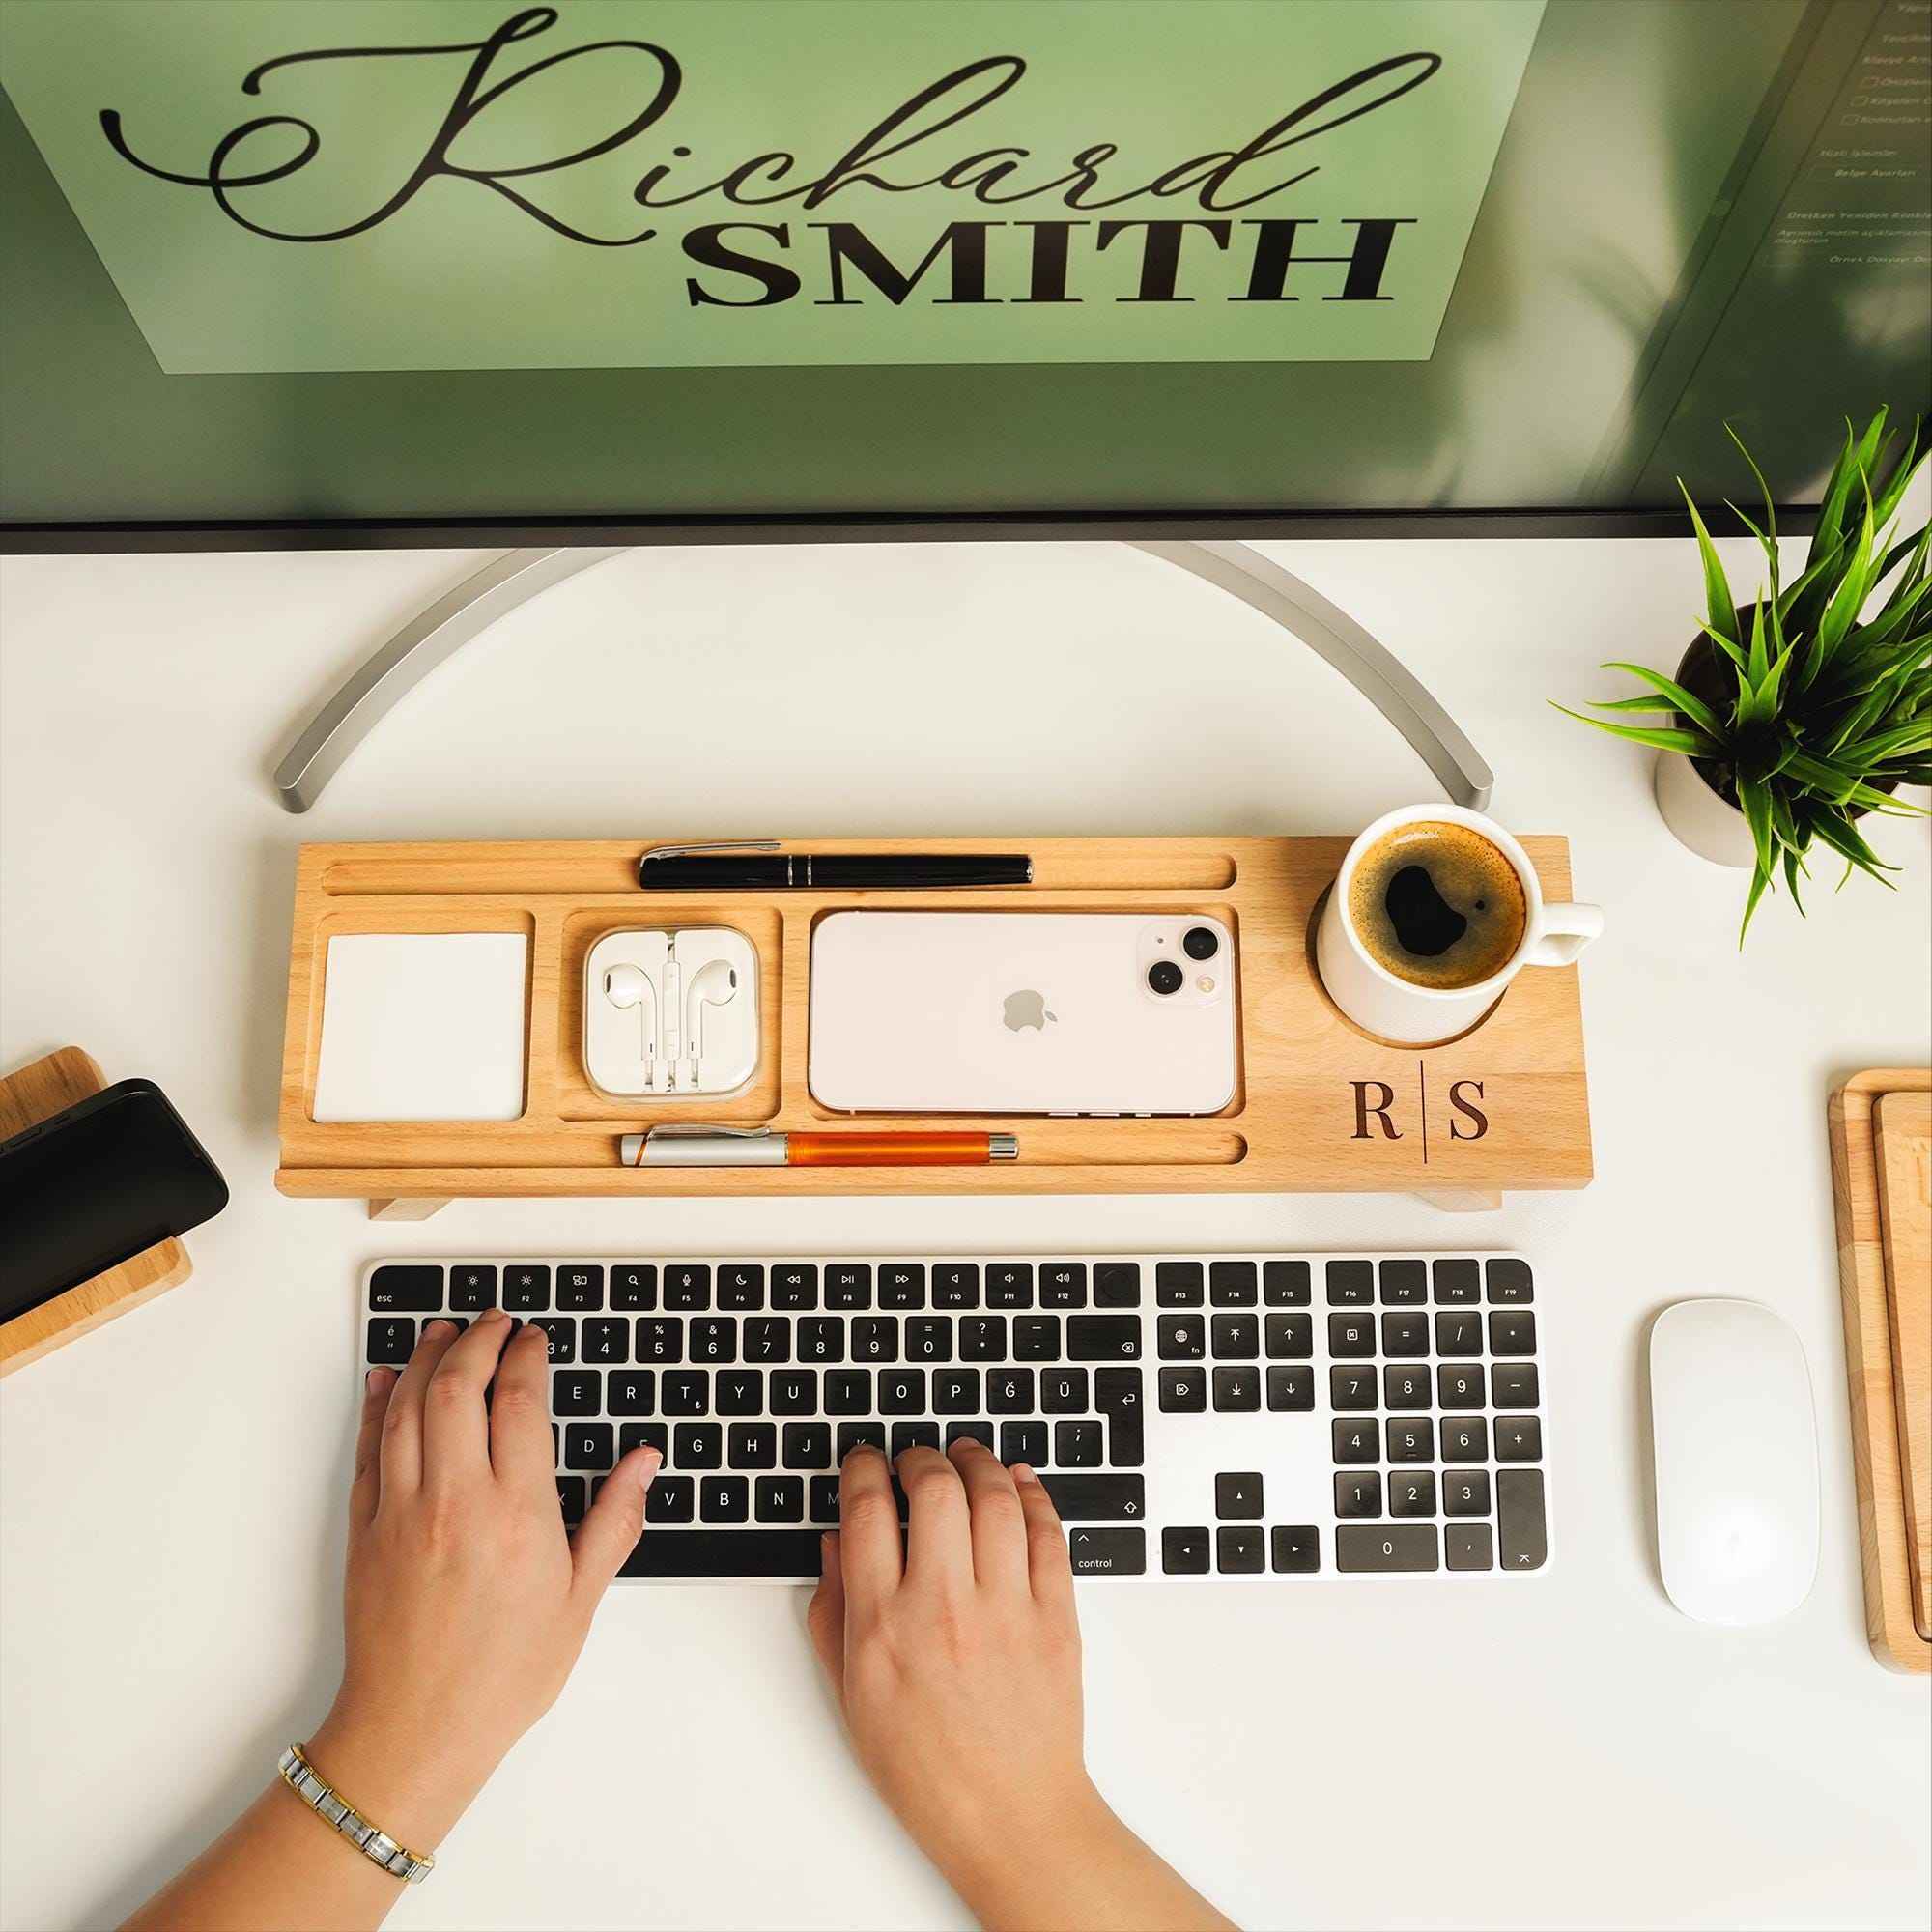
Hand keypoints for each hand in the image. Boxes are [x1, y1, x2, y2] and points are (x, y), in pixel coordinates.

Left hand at [309, 1312, 659, 1851]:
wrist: (416, 1731)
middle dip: (477, 1339)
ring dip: (424, 1358)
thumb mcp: (580, 1600)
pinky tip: (388, 1381)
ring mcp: (402, 1511)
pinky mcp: (365, 1531)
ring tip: (442, 1331)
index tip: (534, 1339)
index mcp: (518, 1512)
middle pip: (457, 1385)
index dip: (527, 1357)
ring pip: (407, 1407)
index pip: (519, 1402)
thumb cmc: (502, 1675)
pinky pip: (369, 1449)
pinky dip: (378, 1405)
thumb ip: (614, 1520)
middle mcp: (456, 1500)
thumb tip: (644, 1461)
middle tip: (494, 1322)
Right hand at [808, 1444, 1231, 1931]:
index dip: (863, 1468)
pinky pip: (1047, 1534)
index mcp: (884, 1628)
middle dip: (921, 1457)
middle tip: (916, 1458)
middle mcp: (943, 1608)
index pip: (866, 1513)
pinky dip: (1033, 1496)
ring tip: (967, 1456)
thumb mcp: (853, 1697)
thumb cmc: (927, 1768)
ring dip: (979, 1463)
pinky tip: (1019, 1483)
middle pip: (934, 1490)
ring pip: (996, 1498)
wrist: (1009, 1817)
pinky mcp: (1056, 1617)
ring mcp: (1006, 1610)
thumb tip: (835, 1543)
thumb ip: (834, 1613)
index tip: (866, 1460)